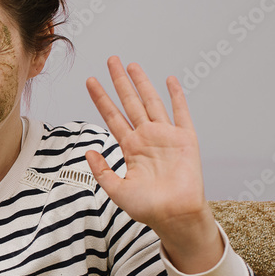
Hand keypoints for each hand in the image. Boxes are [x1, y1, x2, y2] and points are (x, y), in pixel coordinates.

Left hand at [85, 56, 222, 272]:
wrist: (174, 215)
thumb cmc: (148, 208)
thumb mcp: (116, 190)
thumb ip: (102, 171)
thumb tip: (89, 152)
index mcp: (130, 148)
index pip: (112, 116)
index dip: (101, 98)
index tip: (90, 81)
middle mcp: (147, 138)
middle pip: (130, 102)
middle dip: (119, 82)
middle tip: (110, 60)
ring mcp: (166, 136)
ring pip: (151, 102)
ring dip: (142, 83)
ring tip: (131, 65)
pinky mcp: (185, 139)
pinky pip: (181, 113)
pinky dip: (176, 96)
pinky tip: (170, 80)